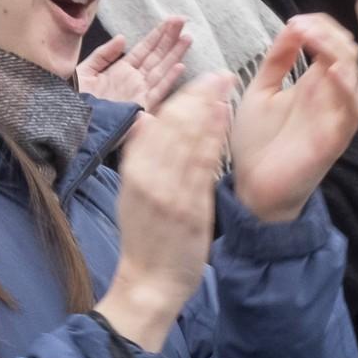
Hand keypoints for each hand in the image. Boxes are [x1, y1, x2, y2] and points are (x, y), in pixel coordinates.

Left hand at [77, 16, 190, 108]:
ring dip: (174, 54)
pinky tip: (180, 66)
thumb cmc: (75, 101)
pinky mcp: (140, 107)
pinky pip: (158, 91)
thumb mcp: (85, 71)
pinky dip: (169, 79)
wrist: (72, 124)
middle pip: (156, 56)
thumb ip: (103, 55)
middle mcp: (133, 81)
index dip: (157, 34)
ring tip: (187, 38)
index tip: (171, 20)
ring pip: (161, 70)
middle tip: (183, 20)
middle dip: (170, 38)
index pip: (144, 49)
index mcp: (120, 71)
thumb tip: (122, 38)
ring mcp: (139, 93)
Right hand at [93, 84, 232, 351]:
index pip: (156, 124)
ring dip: (208, 109)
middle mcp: (148, 178)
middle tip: (221, 74)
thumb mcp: (132, 194)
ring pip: (187, 140)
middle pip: (173, 126)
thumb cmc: (145, 239)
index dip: (180, 98)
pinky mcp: (188, 209)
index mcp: (133, 173)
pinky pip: (201, 167)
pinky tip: (224, 119)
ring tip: (226, 87)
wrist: (150, 283)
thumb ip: (140, 157)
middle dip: (198, 95)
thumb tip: (144, 120)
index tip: (200, 80)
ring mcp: (168, 193)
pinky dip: (212, 139)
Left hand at [231, 14, 357, 221]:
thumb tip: (292, 25)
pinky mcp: (335, 138)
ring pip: (353, 72)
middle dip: (327, 31)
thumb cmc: (258, 143)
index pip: (332, 41)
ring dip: (334, 49)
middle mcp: (329, 95)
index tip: (294, 23)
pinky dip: (345, 87)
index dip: (319, 25)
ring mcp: (334, 115)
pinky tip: (327, 70)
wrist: (253, 189)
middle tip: (299, 27)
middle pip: (347, 50)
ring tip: (309, 37)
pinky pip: (352, 109)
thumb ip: (277, 60)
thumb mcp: (262, 90)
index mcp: (313, 83)